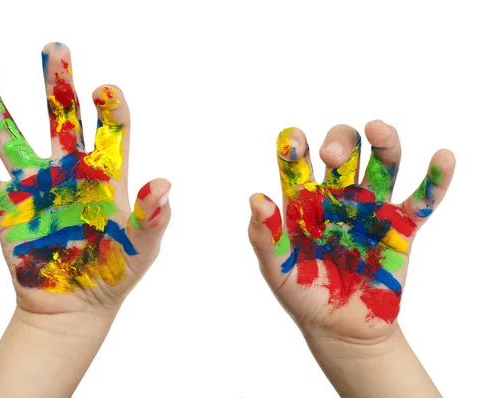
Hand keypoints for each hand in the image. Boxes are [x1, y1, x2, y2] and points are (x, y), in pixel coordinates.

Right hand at [0, 43, 170, 316]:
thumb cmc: (116, 273)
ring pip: (10, 138)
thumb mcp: (143, 247)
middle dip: (58, 84)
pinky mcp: (6, 209)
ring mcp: (35, 187)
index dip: (109, 108)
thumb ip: (153, 217)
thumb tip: (163, 184)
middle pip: (61, 118)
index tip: (104, 91)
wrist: (77, 306)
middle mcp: (68, 171)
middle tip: (54, 49)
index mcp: (106, 175)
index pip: (111, 130)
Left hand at [248, 121, 454, 341]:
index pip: (299, 161)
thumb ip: (264, 237)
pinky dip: (435, 179)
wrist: (339, 327)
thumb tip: (256, 199)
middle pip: (344, 151)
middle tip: (333, 157)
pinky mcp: (401, 229)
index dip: (295, 145)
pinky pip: (422, 200)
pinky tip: (443, 157)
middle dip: (340, 142)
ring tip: (378, 129)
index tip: (293, 144)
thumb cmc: (302, 294)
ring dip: (384, 142)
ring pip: (383, 163)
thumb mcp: (276, 269)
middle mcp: (338, 196)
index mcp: (304, 200)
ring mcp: (371, 209)